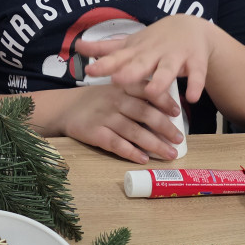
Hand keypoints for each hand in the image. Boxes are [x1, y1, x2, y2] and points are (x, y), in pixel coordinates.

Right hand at [53, 84, 183, 163]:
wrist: (65, 107)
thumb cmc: (99, 99)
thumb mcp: (115, 89)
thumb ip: (137, 94)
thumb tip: (168, 109)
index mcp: (122, 86)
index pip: (146, 90)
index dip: (163, 100)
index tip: (177, 112)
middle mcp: (114, 100)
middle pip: (144, 113)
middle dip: (164, 127)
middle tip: (179, 139)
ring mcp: (104, 117)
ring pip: (133, 131)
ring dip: (154, 144)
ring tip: (169, 153)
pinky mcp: (94, 133)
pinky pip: (116, 144)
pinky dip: (131, 152)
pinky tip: (144, 159)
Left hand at [77, 14, 213, 104]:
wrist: (191, 26)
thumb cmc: (153, 40)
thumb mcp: (130, 44)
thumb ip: (105, 48)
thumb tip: (77, 45)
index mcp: (137, 51)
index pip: (118, 58)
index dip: (104, 64)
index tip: (90, 70)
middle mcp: (154, 53)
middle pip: (141, 63)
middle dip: (130, 72)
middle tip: (118, 80)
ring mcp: (175, 57)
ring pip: (167, 69)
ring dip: (160, 80)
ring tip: (153, 92)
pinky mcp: (195, 62)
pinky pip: (196, 75)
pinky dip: (195, 85)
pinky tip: (192, 97)